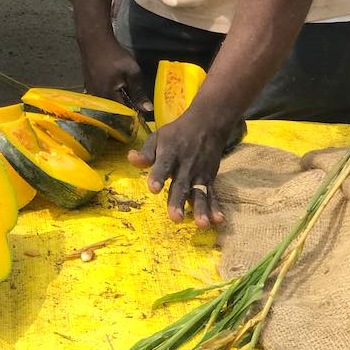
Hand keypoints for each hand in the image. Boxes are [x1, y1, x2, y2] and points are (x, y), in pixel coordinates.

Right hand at [83, 35, 152, 114]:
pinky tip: (115, 84)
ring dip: (117, 99)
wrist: (94, 40)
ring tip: (126, 89)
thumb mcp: (131, 71)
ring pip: (107, 102)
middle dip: (125, 106)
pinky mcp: (88, 85)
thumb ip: (139, 92)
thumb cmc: (114, 54)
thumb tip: (148, 109)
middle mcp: (97, 97)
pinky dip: (110, 93)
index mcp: (107, 96)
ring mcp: (91, 91)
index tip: (142, 110)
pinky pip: (101, 95)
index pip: (123, 113)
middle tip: (134, 96)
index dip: (134, 114)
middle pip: (114, 109)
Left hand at [128, 111, 229, 227]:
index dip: (158, 176)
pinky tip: (218, 220)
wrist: (207, 125)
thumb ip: (146, 152)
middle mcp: (186, 166)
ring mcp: (199, 174)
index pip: (163, 165)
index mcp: (170, 154)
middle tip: (175, 218)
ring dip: (200, 209)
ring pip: (200, 193)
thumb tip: (131, 158)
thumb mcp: (158, 137)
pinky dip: (216, 207)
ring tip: (201, 224)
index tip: (153, 188)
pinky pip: (213, 194)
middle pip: (181, 185)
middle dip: (178, 201)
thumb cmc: (177, 134)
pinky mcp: (210, 179)